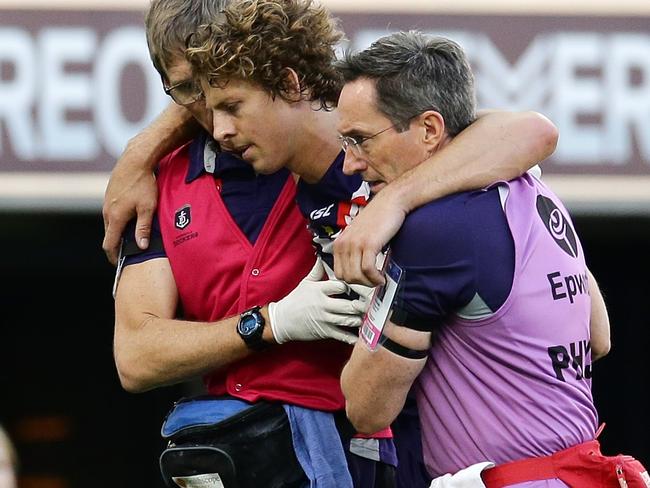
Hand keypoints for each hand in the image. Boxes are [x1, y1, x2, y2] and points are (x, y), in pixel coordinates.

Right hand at [102, 139, 158, 264]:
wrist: (135, 160)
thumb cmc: (143, 184)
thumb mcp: (148, 208)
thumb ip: (143, 228)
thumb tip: (141, 246)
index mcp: (115, 217)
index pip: (109, 243)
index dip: (113, 256)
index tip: (119, 263)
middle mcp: (107, 211)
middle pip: (108, 234)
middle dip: (116, 245)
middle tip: (128, 252)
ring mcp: (107, 202)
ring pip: (110, 222)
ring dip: (118, 231)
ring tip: (131, 237)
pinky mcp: (110, 194)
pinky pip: (112, 212)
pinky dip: (118, 220)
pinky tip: (131, 218)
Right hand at [268, 258, 364, 344]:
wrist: (282, 321)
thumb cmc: (295, 300)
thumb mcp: (305, 283)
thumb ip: (317, 271)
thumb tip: (323, 256)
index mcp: (319, 290)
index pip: (341, 286)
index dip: (353, 286)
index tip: (363, 285)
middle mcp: (323, 305)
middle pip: (348, 305)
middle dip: (362, 305)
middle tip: (374, 304)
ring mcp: (324, 320)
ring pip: (347, 320)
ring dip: (360, 319)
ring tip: (370, 317)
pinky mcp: (324, 332)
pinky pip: (341, 335)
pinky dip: (352, 337)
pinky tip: (361, 336)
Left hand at [333, 188, 406, 285]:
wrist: (391, 202)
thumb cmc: (378, 217)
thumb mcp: (359, 234)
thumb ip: (354, 250)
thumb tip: (357, 270)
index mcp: (340, 242)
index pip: (339, 273)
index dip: (352, 280)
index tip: (364, 280)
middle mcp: (344, 243)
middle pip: (347, 277)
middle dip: (362, 283)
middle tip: (373, 280)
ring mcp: (356, 244)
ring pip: (357, 276)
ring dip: (369, 282)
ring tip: (378, 279)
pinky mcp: (369, 244)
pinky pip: (368, 270)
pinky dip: (375, 278)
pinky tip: (381, 276)